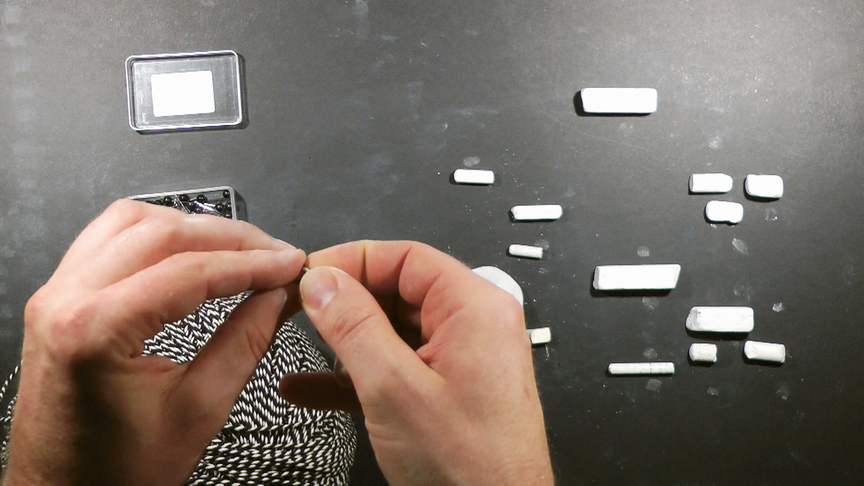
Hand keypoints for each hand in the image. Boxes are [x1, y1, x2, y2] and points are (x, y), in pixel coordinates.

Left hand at [4, 200, 305, 484]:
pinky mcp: (59, 298)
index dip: (251, 262)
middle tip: (275, 254)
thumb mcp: (198, 410)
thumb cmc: (114, 472)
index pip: (188, 270)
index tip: (289, 263)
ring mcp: (56, 295)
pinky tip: (190, 248)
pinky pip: (109, 238)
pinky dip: (158, 234)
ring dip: (192, 226)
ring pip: (131, 221)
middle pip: (161, 232)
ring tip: (240, 248)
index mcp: (93, 331)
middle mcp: (64, 301)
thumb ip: (246, 342)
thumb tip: (278, 296)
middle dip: (230, 237)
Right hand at [279, 241, 552, 484]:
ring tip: (307, 352)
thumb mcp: (394, 390)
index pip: (406, 256)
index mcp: (475, 308)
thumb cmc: (471, 469)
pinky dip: (359, 374)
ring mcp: (462, 360)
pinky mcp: (449, 390)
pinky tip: (313, 386)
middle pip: (398, 290)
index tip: (310, 274)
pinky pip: (398, 365)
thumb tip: (322, 282)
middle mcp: (474, 326)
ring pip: (393, 330)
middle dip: (346, 304)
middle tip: (300, 313)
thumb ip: (353, 327)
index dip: (352, 260)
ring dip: (347, 343)